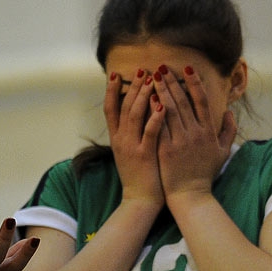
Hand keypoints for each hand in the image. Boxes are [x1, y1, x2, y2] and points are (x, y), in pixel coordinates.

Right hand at [104, 69, 163, 205]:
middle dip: (132, 86)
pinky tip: (161, 105)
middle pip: (123, 106)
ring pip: (134, 115)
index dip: (111, 90)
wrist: (140, 200)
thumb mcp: (129, 151)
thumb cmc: (139, 175)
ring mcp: (132, 147)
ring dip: (143, 96)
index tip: (115, 73)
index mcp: (117, 138)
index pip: (110, 108)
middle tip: (141, 70)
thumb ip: (131, 132)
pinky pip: (150, 132)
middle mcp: (121, 140)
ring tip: (151, 79)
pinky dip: (154, 118)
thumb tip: (137, 112)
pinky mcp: (145, 155)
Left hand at [153, 64, 234, 200]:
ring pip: (169, 110)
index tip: (187, 68)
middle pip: (182, 101)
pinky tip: (147, 98)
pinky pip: (158, 125)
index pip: (201, 101)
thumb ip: (229, 130)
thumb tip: (229, 111)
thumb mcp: (223, 152)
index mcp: (208, 132)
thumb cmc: (206, 174)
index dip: (194, 83)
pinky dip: (153, 110)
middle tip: (162, 67)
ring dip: (161, 90)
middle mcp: (195, 133)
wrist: (191, 195)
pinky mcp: (165, 149)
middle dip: (172, 82)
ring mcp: (179, 141)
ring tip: (152, 76)